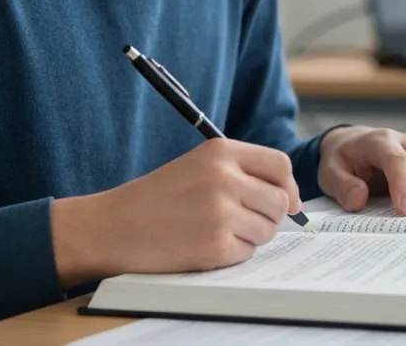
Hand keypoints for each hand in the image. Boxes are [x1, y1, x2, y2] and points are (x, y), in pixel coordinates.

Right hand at [50, 138, 300, 287]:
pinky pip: (247, 253)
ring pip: (267, 229)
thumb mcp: (198, 166)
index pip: (280, 165)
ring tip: (213, 230)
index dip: (288, 186)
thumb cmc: (156, 198)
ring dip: (249, 236)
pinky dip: (231, 254)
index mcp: (221, 151)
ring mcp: (221, 212)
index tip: (287, 201)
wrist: (112, 227)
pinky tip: (203, 245)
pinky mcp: (215, 244)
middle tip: (239, 221)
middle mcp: (225, 177)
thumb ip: (243, 172)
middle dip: (267, 216)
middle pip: (280, 201)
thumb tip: (292, 200)